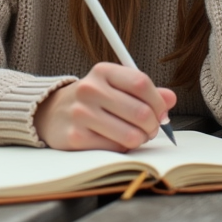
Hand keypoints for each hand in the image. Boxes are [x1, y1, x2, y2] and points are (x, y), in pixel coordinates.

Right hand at [34, 63, 177, 150]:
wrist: (51, 112)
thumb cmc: (91, 100)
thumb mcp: (115, 86)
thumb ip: (144, 91)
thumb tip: (170, 99)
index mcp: (103, 71)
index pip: (142, 83)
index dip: (159, 102)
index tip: (162, 112)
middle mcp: (90, 90)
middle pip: (140, 112)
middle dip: (153, 126)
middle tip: (150, 128)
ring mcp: (81, 114)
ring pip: (131, 135)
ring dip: (140, 139)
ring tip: (135, 135)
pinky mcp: (76, 137)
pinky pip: (115, 149)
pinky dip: (123, 149)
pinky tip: (116, 141)